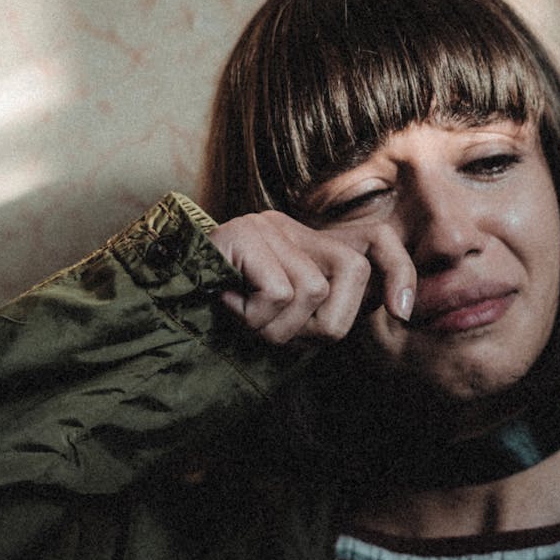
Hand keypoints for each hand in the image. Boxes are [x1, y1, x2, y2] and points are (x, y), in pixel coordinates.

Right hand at [208, 211, 414, 344]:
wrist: (156, 293)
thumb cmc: (222, 317)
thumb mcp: (281, 318)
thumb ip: (321, 314)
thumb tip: (382, 317)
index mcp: (306, 245)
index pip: (375, 242)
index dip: (398, 272)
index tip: (402, 312)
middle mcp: (291, 227)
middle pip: (352, 271)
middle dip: (325, 323)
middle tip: (280, 332)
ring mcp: (267, 228)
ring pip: (312, 292)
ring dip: (277, 327)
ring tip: (243, 319)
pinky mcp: (244, 235)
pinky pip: (278, 293)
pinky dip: (253, 316)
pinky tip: (225, 304)